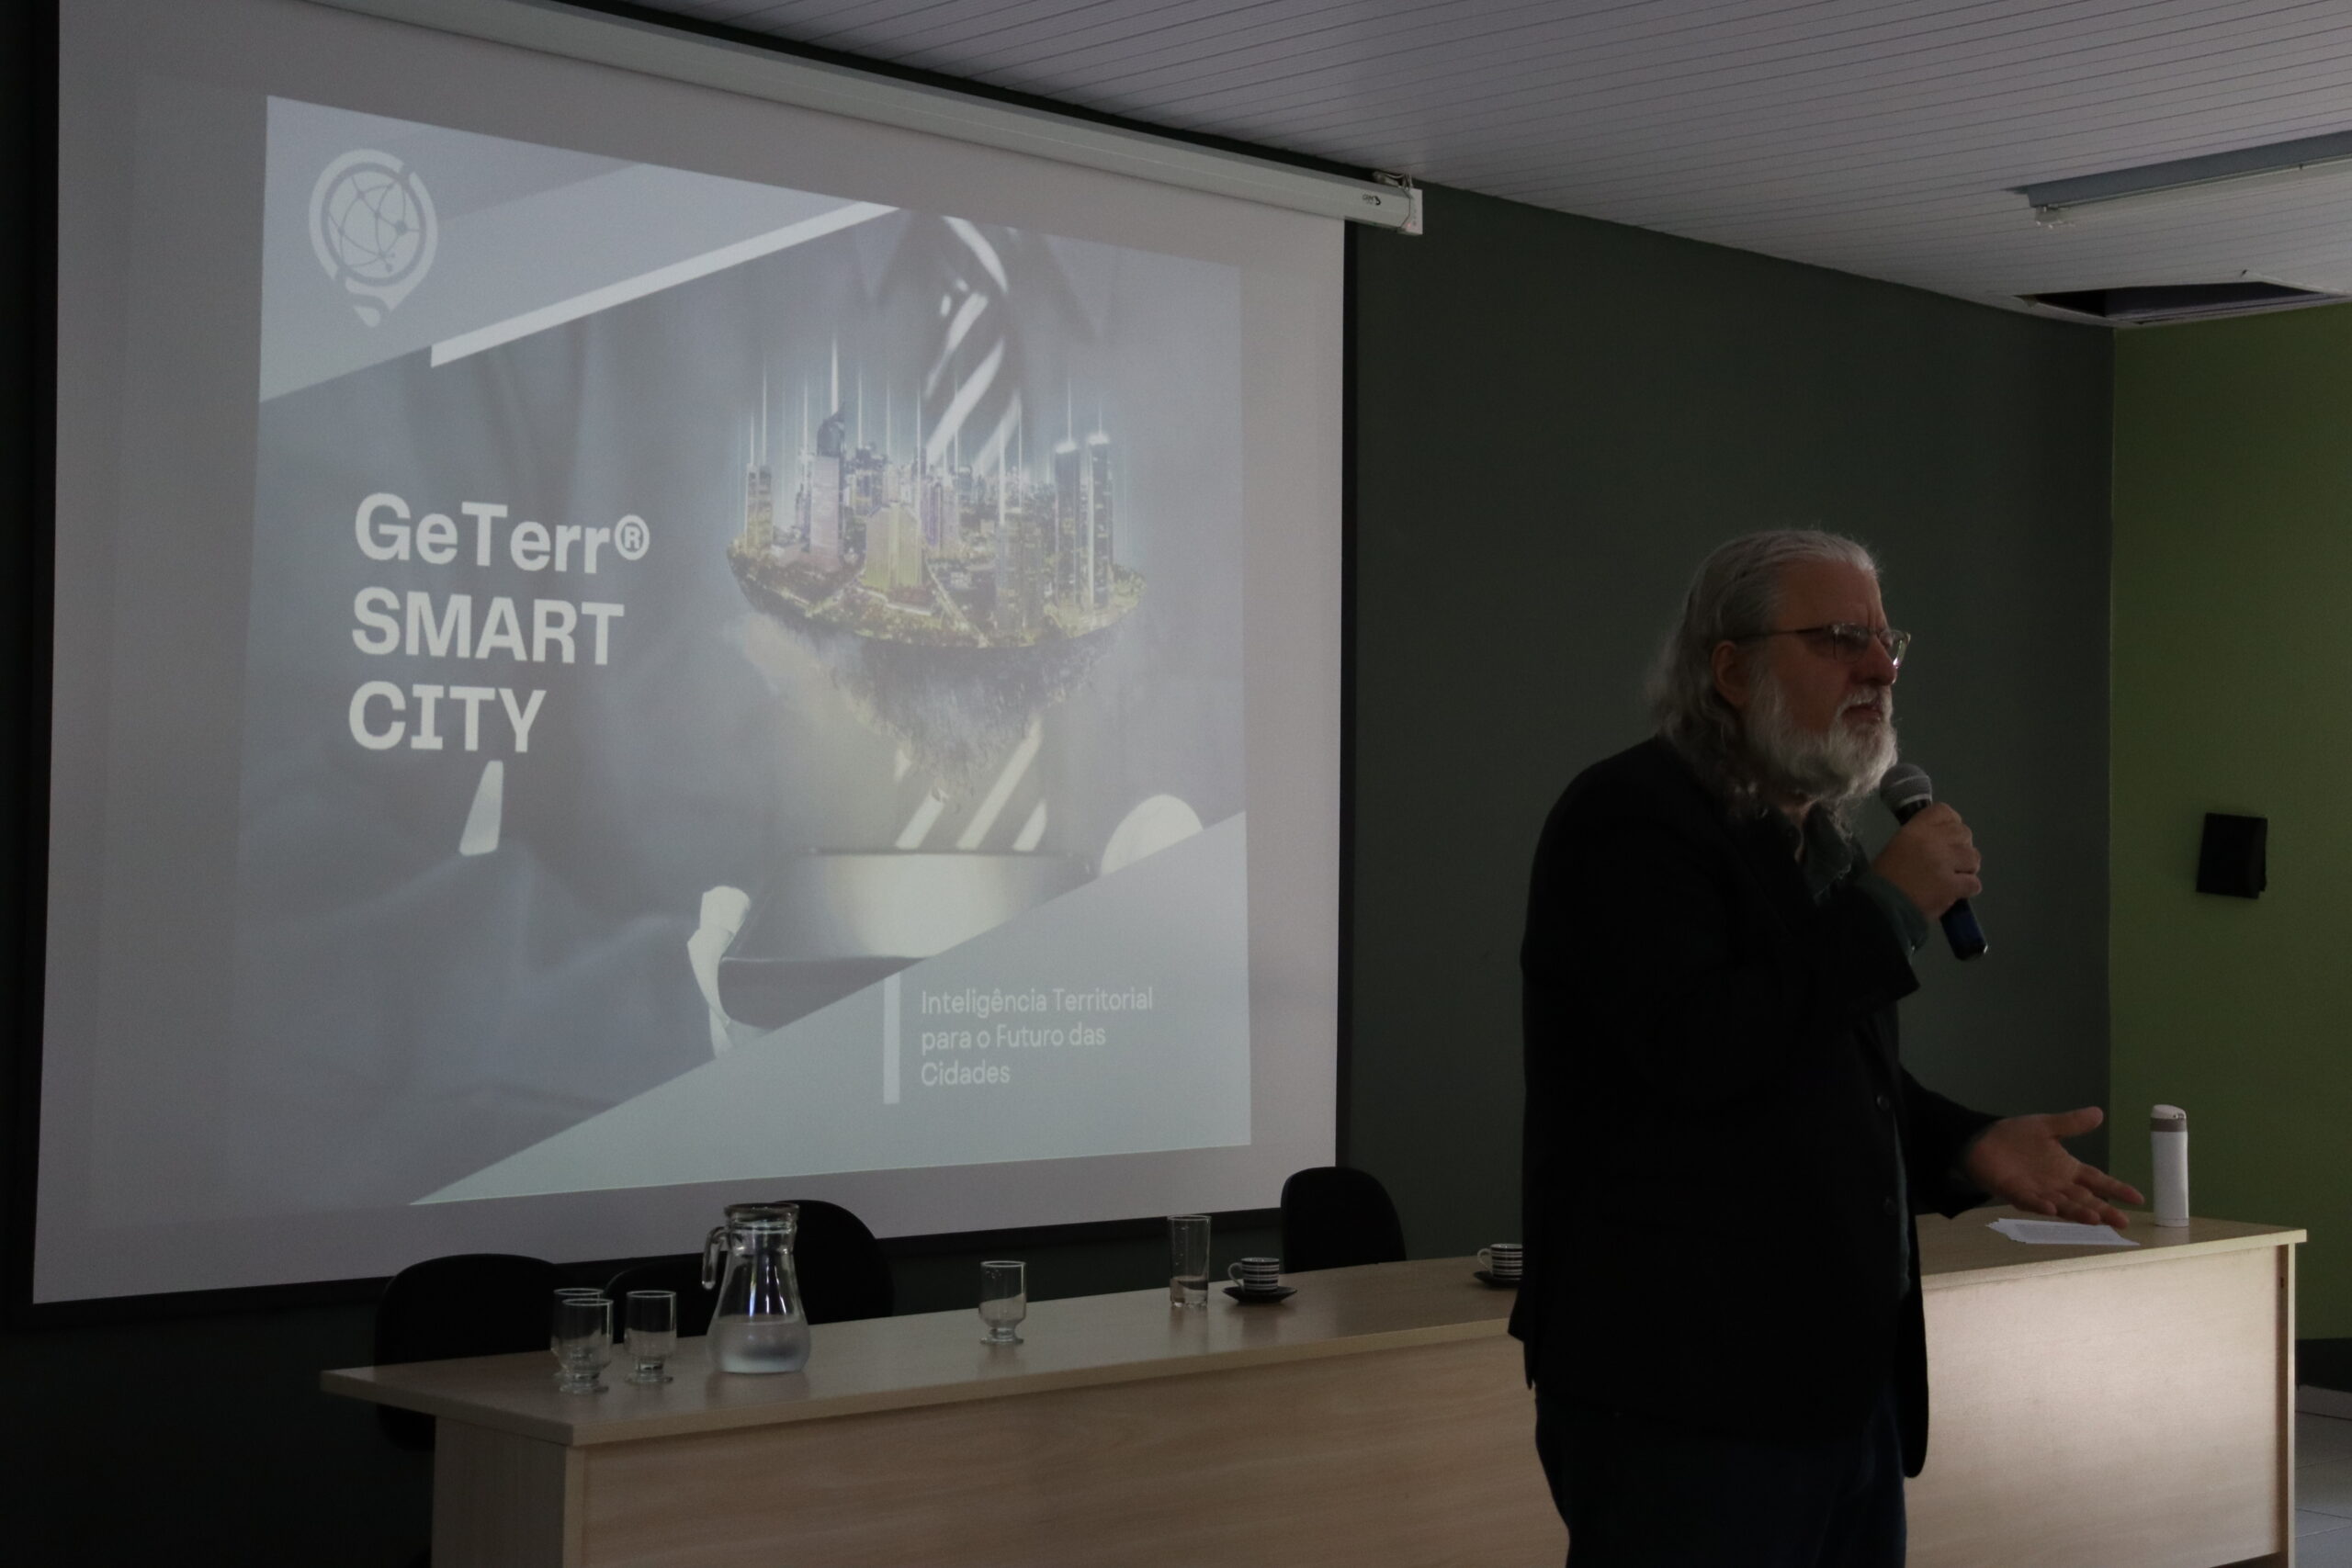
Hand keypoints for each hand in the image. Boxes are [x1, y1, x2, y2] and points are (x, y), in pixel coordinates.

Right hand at [1871, 803, 1980, 919]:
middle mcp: (1933, 841)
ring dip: (1968, 867)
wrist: (1882, 906)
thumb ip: (1919, 840)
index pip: (1944, 811)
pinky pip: (1974, 882)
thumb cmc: (1884, 879)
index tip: (1948, 835)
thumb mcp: (1896, 847)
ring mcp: (1944, 863)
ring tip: (1956, 876)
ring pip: (1973, 857)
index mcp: (1915, 830)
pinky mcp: (1952, 885)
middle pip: (1964, 833)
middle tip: (1953, 860)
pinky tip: (1957, 892)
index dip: (1951, 822)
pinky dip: (1969, 888)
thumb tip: (1941, 844)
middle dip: (1962, 846)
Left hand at [1962, 1107, 2145, 1227]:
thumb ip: (2071, 1124)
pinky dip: (2041, 1206)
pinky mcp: (2015, 1192)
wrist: (1982, 1141)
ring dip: (2077, 1212)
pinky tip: (2052, 1210)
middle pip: (2085, 1199)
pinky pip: (2030, 1201)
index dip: (2116, 1188)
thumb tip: (2099, 1112)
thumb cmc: (2016, 1137)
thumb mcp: (2046, 1126)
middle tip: (2122, 1222)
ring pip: (2062, 1205)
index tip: (2138, 1198)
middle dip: (2103, 1210)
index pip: (2097, 1180)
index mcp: (2068, 1169)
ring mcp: (2037, 1191)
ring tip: (2095, 1219)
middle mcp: (2057, 1185)